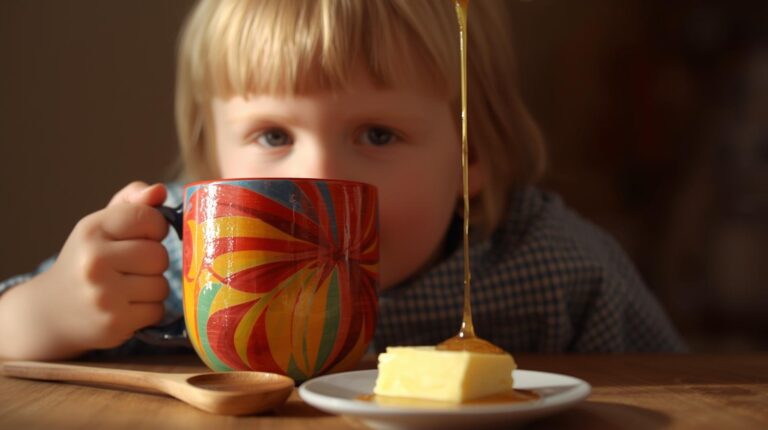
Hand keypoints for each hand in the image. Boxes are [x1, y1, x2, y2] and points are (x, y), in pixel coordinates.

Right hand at [0, 182, 169, 358]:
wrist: (52, 311)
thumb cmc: (88, 260)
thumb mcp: (102, 226)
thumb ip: (132, 202)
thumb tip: (159, 190)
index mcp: (92, 229)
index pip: (148, 218)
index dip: (155, 228)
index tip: (143, 236)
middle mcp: (94, 260)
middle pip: (159, 255)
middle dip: (153, 262)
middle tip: (132, 267)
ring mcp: (103, 294)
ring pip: (162, 285)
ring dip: (152, 287)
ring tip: (127, 287)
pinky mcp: (114, 322)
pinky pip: (157, 310)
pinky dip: (148, 310)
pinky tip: (127, 306)